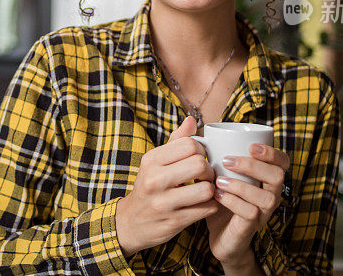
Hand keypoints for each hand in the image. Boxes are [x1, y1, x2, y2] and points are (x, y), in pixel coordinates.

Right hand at [116, 116, 219, 256]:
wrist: (131, 222)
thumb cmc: (149, 186)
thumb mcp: (155, 162)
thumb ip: (175, 141)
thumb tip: (191, 120)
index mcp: (151, 160)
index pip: (190, 144)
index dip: (201, 150)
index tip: (199, 158)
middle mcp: (154, 180)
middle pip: (199, 164)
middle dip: (208, 170)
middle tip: (204, 175)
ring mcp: (164, 203)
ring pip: (206, 189)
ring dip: (211, 189)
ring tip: (205, 190)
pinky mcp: (174, 222)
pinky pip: (207, 209)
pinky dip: (210, 205)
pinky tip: (203, 204)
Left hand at [203, 143, 290, 269]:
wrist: (215, 232)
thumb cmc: (216, 195)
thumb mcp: (211, 169)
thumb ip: (201, 147)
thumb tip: (190, 121)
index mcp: (265, 177)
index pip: (283, 161)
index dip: (272, 152)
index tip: (251, 146)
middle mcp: (270, 194)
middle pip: (277, 176)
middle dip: (254, 165)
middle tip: (228, 161)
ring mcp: (263, 212)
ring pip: (266, 197)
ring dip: (241, 186)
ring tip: (219, 180)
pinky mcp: (250, 227)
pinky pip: (250, 214)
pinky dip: (233, 202)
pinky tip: (217, 196)